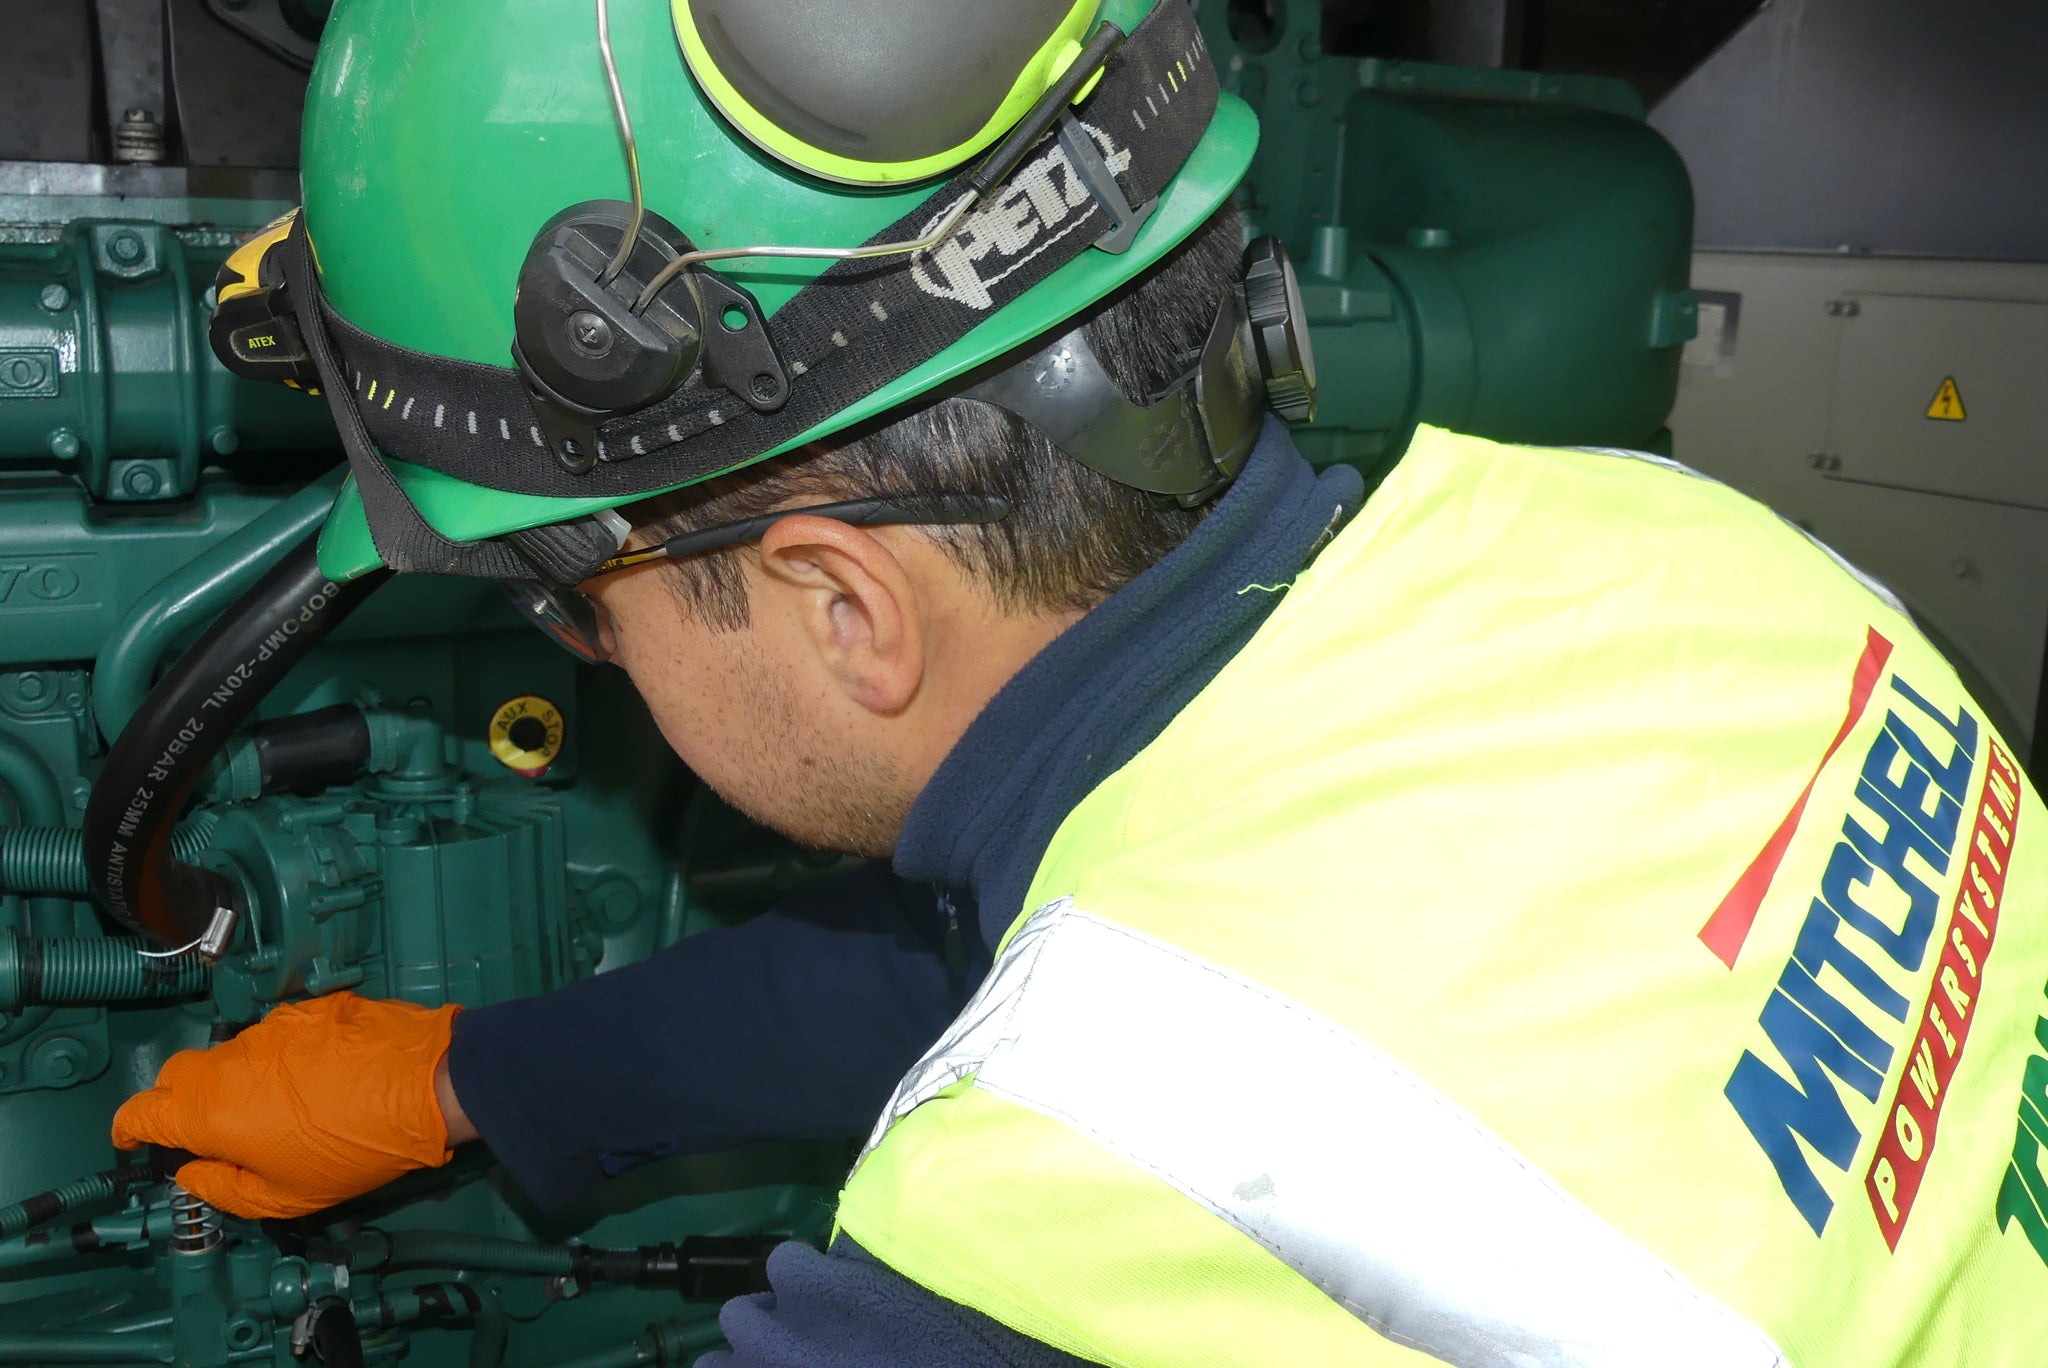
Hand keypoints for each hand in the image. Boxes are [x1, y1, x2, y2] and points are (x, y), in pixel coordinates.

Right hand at [111, 992, 461, 1218]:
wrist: (428, 1083)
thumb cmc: (356, 1149)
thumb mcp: (284, 1196)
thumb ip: (223, 1187)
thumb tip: (192, 1173)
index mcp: (211, 1110)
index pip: (140, 1111)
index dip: (129, 1129)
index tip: (134, 1141)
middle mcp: (230, 1061)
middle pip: (177, 1076)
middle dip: (176, 1102)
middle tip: (205, 1131)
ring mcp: (269, 1028)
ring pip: (229, 1054)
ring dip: (233, 1080)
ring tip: (275, 1109)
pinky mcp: (308, 1009)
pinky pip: (275, 1036)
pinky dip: (278, 1058)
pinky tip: (314, 1079)